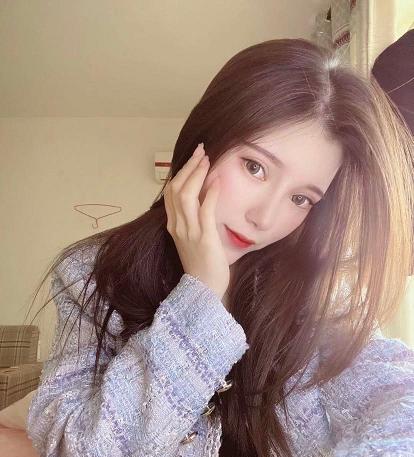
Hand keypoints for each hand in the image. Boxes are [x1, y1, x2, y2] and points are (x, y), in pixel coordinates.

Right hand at [163, 143, 229, 299]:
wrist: (203, 289)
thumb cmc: (201, 264)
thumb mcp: (192, 238)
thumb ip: (193, 219)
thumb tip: (204, 197)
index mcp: (173, 225)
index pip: (171, 192)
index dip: (181, 172)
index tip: (194, 159)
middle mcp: (177, 226)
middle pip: (176, 189)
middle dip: (188, 167)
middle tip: (201, 151)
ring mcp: (189, 232)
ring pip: (186, 196)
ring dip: (197, 175)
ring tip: (207, 160)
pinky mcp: (204, 238)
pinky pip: (205, 211)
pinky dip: (210, 194)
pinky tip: (217, 181)